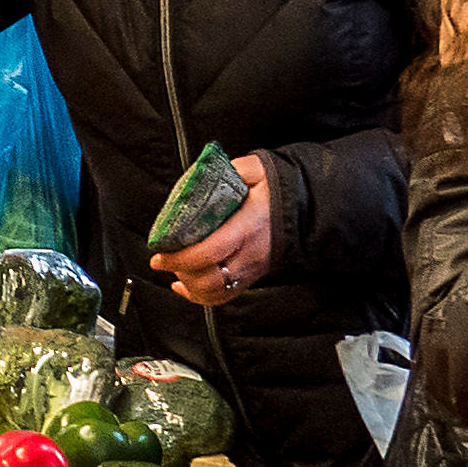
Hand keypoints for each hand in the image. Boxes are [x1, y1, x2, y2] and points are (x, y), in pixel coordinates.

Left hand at [150, 155, 274, 306]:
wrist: (308, 208)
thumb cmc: (280, 190)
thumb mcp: (258, 170)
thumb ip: (231, 170)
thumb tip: (202, 175)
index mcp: (247, 228)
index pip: (209, 253)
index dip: (180, 259)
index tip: (159, 255)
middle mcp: (250, 254)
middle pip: (210, 280)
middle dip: (181, 272)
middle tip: (164, 260)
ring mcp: (252, 269)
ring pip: (216, 293)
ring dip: (190, 285)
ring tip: (176, 269)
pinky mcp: (252, 276)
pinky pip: (225, 296)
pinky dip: (201, 295)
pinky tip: (184, 284)